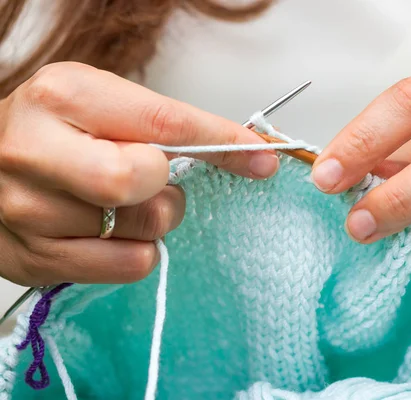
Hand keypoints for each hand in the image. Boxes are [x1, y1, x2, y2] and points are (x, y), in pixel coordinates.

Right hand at [0, 62, 277, 285]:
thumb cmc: (56, 131)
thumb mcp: (103, 104)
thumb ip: (165, 125)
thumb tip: (248, 152)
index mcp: (64, 96)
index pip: (164, 123)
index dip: (222, 141)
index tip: (261, 155)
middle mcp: (35, 151)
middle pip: (141, 182)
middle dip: (166, 185)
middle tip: (155, 180)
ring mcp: (29, 212)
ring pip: (143, 231)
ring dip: (153, 219)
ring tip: (123, 203)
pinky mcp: (35, 259)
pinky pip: (129, 267)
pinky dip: (137, 251)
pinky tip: (110, 232)